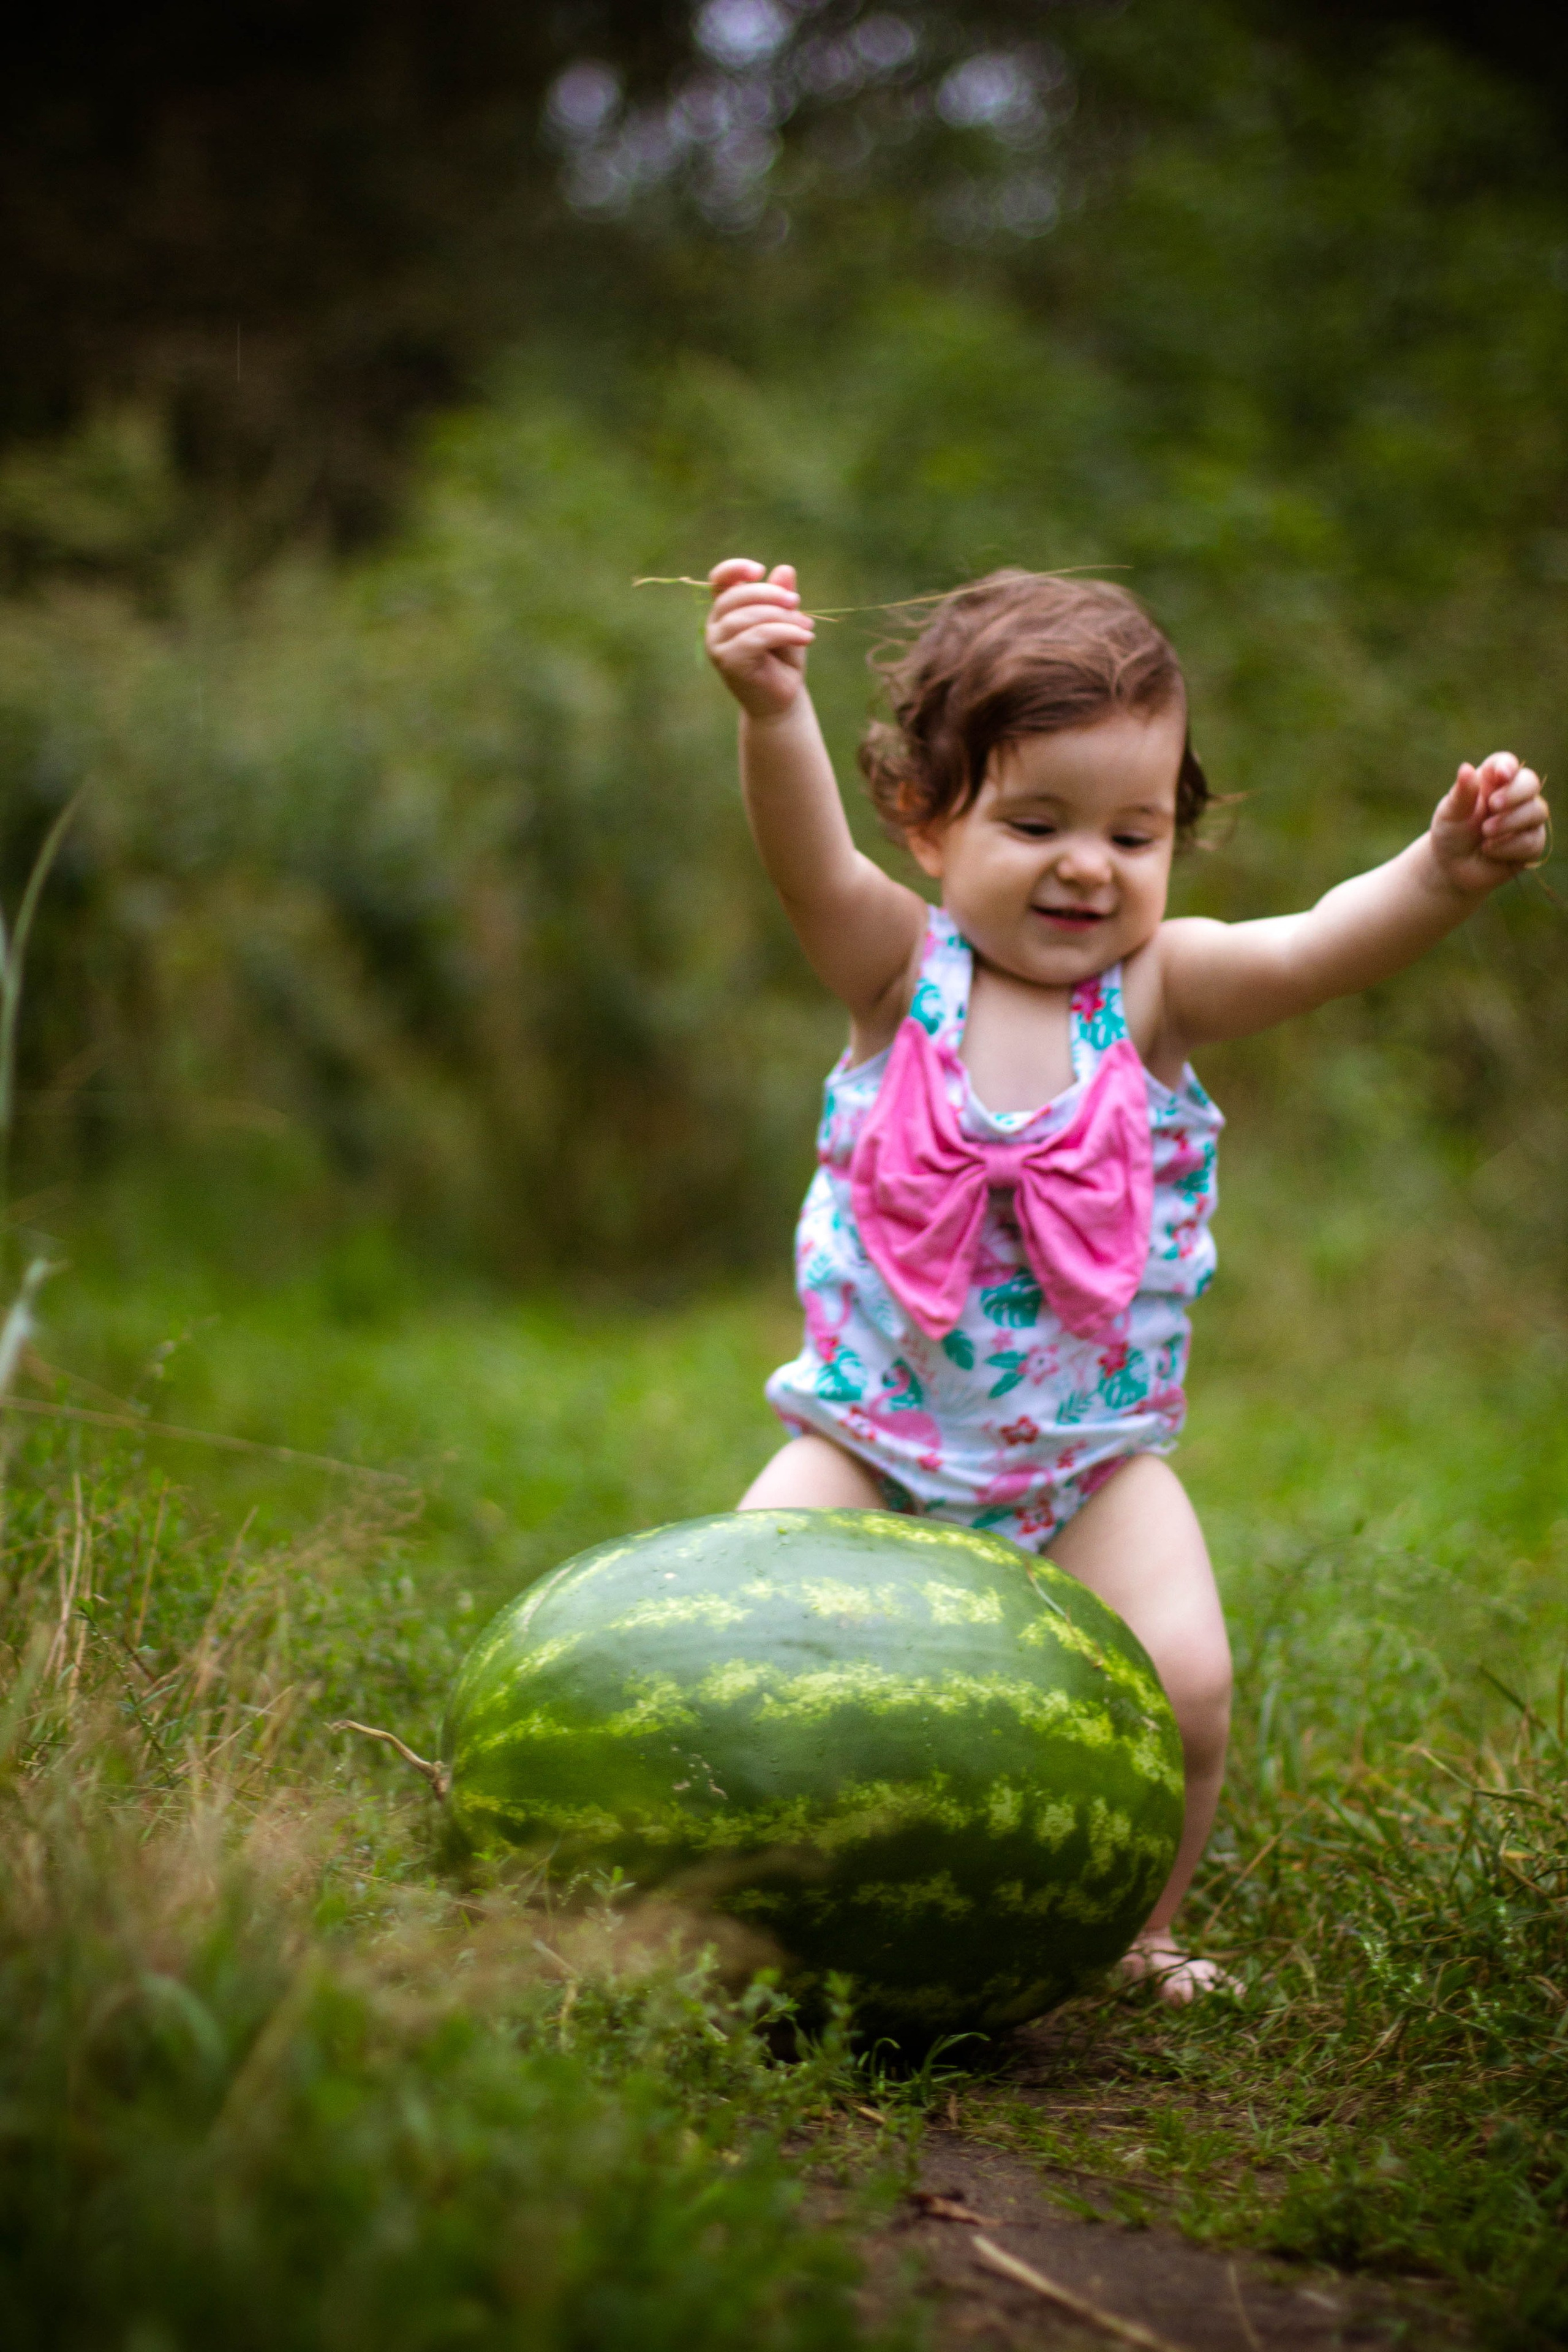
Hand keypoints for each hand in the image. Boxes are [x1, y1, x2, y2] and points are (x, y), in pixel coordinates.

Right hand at [705, 558, 815, 719]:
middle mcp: (716, 626)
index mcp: (726, 611)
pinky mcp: (728, 662)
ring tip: (806, 627)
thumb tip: (784, 570)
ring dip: (782, 617)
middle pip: (735, 596)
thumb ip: (783, 598)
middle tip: (797, 601)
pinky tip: (805, 638)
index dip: (734, 569)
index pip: (718, 581)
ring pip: (747, 617)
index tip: (759, 570)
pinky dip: (784, 633)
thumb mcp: (786, 622)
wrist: (781, 700)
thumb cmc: (782, 660)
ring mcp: (717, 644)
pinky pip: (756, 637)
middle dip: (770, 594)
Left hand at [1430, 751, 1549, 894]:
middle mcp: (1514, 797)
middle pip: (1530, 782)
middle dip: (1515, 792)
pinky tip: (1489, 851)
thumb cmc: (1451, 833)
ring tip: (1485, 832)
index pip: (1506, 764)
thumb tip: (1466, 768)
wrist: (1451, 868)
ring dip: (1510, 821)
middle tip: (1492, 805)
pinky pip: (1532, 841)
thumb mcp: (1450, 813)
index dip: (1508, 765)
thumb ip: (1461, 793)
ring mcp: (1526, 820)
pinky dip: (1509, 846)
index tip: (1502, 774)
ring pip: (1537, 811)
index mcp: (1492, 782)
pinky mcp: (1531, 844)